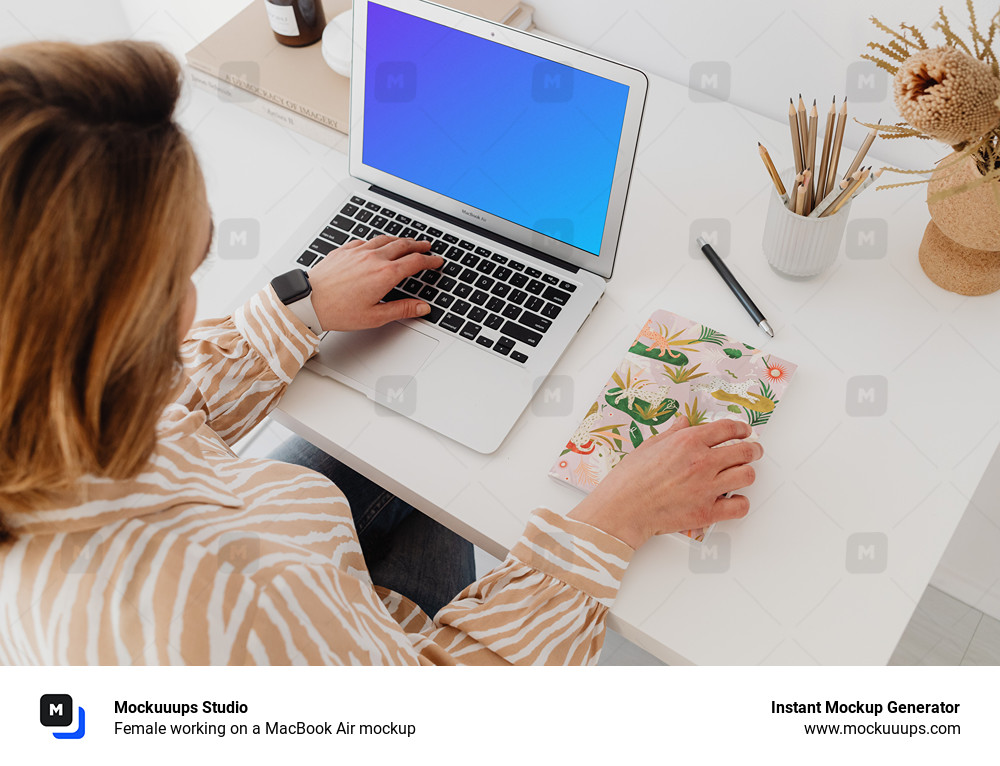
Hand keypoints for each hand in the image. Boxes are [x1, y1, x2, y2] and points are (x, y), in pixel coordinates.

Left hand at [306, 235, 443, 330]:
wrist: (309, 301)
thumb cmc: (338, 311)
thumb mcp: (375, 316)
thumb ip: (402, 309)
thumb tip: (422, 307)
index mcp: (385, 274)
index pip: (415, 262)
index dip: (430, 261)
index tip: (437, 261)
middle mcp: (374, 258)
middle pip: (403, 246)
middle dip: (418, 246)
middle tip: (427, 247)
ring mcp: (358, 252)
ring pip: (385, 239)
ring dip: (400, 240)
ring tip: (406, 242)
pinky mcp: (344, 251)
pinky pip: (365, 241)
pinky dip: (377, 241)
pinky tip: (376, 245)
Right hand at [567, 416, 761, 548]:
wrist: (621, 509)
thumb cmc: (629, 479)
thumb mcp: (649, 446)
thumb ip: (672, 433)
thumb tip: (683, 422)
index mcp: (687, 442)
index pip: (728, 428)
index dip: (741, 428)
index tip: (744, 431)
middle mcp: (701, 462)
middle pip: (744, 451)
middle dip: (753, 450)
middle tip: (753, 451)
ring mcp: (706, 488)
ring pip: (747, 476)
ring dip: (746, 474)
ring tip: (741, 474)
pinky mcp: (706, 513)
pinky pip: (739, 506)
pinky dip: (739, 503)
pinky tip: (732, 500)